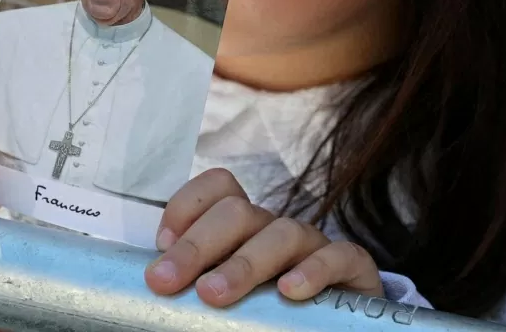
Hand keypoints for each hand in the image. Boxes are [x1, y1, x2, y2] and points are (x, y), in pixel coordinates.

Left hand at [144, 168, 384, 306]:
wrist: (329, 326)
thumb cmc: (266, 311)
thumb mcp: (226, 294)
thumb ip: (196, 282)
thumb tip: (153, 288)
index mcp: (244, 228)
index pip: (218, 188)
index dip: (186, 206)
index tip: (161, 246)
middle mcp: (275, 228)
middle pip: (238, 212)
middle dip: (197, 245)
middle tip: (166, 281)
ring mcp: (313, 245)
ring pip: (282, 232)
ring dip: (244, 263)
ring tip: (215, 294)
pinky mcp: (351, 267)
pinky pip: (338, 256)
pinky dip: (314, 270)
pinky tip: (290, 291)